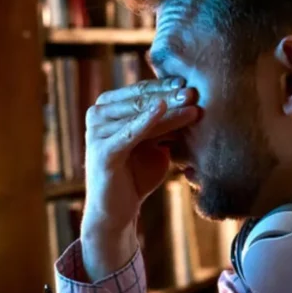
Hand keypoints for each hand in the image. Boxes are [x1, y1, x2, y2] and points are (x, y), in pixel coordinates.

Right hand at [81, 77, 199, 279]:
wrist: (117, 211)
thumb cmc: (135, 175)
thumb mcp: (154, 143)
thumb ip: (164, 123)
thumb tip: (191, 100)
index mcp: (107, 108)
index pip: (141, 91)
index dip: (165, 86)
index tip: (191, 82)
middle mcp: (97, 115)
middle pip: (140, 101)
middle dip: (169, 95)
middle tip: (195, 92)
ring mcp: (96, 132)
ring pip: (138, 115)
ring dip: (167, 108)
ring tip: (191, 104)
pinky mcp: (102, 151)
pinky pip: (128, 133)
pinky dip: (145, 121)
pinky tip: (161, 109)